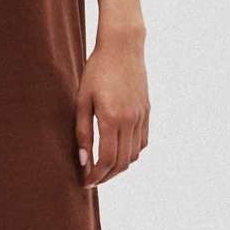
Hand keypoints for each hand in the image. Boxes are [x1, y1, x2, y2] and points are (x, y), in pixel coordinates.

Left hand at [75, 35, 148, 186]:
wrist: (123, 47)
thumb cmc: (97, 71)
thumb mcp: (82, 100)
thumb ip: (82, 131)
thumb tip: (82, 160)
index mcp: (112, 118)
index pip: (106, 160)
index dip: (95, 176)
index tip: (85, 182)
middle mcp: (130, 121)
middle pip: (122, 162)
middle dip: (106, 176)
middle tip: (92, 179)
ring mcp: (141, 117)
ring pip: (134, 155)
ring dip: (119, 166)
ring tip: (103, 167)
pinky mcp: (147, 112)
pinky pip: (142, 142)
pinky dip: (131, 153)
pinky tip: (118, 151)